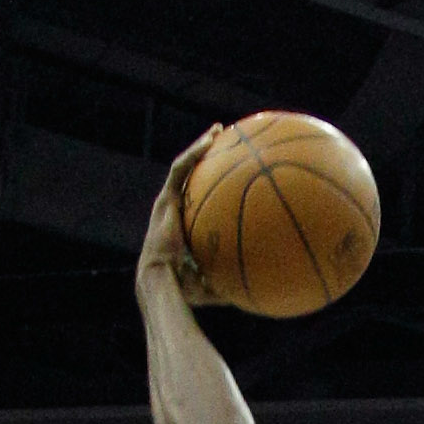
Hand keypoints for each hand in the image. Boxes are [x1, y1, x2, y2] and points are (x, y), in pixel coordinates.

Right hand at [136, 130, 222, 304]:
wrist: (162, 282)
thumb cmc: (186, 290)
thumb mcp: (215, 284)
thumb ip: (233, 281)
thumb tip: (261, 292)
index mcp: (182, 227)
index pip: (197, 201)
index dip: (211, 186)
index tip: (230, 176)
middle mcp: (173, 210)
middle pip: (191, 177)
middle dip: (207, 159)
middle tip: (225, 145)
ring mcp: (167, 202)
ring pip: (185, 166)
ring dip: (200, 147)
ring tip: (218, 131)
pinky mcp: (165, 199)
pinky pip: (181, 168)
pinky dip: (195, 152)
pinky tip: (211, 139)